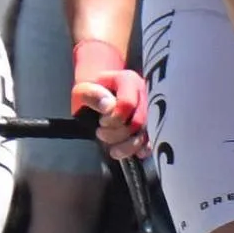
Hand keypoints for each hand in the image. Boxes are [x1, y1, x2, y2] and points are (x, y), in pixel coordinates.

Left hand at [69, 35, 148, 155]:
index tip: (101, 121)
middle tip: (100, 133)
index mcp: (129, 80)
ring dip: (126, 147)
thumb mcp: (82, 89)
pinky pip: (149, 143)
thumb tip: (108, 107)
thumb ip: (91, 95)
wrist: (100, 95)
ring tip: (112, 149)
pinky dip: (137, 151)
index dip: (114, 118)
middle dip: (117, 134)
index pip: (128, 103)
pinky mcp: (150, 127)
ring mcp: (150, 111)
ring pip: (145, 135)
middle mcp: (144, 95)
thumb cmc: (91, 92)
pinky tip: (124, 152)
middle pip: (138, 122)